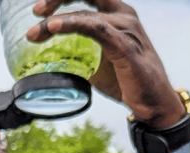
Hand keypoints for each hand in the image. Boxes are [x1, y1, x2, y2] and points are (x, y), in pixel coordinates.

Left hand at [28, 0, 186, 128]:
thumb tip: (51, 55)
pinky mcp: (126, 46)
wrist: (153, 104)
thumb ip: (79, 51)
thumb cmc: (127, 81)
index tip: (39, 10)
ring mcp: (126, 29)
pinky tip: (55, 28)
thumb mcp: (97, 61)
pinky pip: (96, 29)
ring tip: (35, 33)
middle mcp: (123, 15)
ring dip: (57, 22)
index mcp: (117, 14)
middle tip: (35, 13)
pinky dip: (73, 26)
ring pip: (86, 15)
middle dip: (57, 0)